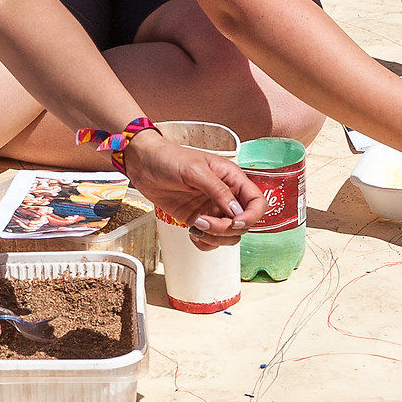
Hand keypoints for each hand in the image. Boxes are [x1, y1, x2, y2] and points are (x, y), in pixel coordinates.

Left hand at [121, 129, 258, 249]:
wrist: (144, 165)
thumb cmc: (169, 158)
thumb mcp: (195, 170)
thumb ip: (218, 190)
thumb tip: (236, 211)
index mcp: (232, 178)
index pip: (257, 202)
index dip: (251, 216)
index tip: (234, 222)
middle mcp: (226, 196)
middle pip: (243, 223)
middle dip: (226, 229)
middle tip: (203, 222)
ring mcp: (213, 210)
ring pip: (230, 235)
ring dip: (215, 238)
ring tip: (195, 227)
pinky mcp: (199, 220)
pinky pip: (211, 240)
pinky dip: (205, 243)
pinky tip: (193, 234)